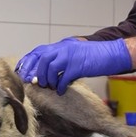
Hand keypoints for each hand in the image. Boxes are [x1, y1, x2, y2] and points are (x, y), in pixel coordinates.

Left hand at [15, 38, 131, 94]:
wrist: (113, 53)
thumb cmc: (95, 55)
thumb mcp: (75, 53)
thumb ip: (62, 59)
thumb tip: (49, 73)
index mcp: (62, 45)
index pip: (39, 51)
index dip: (28, 62)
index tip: (22, 72)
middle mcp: (64, 48)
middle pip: (42, 59)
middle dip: (37, 73)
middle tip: (38, 83)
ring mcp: (71, 56)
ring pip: (50, 68)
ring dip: (48, 80)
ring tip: (52, 87)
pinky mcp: (78, 66)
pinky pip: (64, 78)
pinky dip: (61, 86)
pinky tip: (62, 91)